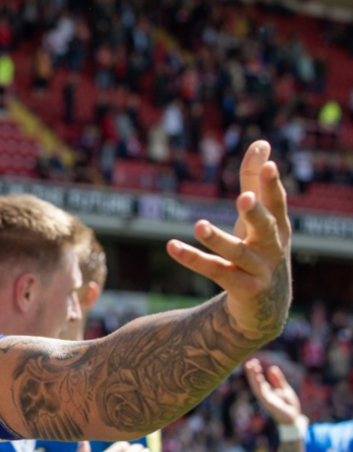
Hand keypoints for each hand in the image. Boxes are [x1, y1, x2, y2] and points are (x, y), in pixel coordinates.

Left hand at [167, 140, 291, 340]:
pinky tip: (172, 246)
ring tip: (199, 225)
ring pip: (237, 253)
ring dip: (218, 240)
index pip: (277, 202)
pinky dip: (194, 259)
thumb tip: (261, 144)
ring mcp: (259, 270)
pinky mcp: (243, 289)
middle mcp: (273, 247)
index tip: (268, 163)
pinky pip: (216, 271)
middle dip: (256, 213)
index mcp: (278, 227)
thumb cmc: (260, 250)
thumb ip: (256, 182)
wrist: (265, 308)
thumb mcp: (259, 218)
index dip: (272, 184)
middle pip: (266, 227)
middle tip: (243, 198)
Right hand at [245, 358, 301, 424]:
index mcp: (266, 391)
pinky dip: (258, 384)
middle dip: (251, 372)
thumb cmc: (288, 405)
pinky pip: (262, 392)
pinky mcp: (268, 403)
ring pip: (256, 386)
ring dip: (253, 376)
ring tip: (250, 366)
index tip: (254, 362)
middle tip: (249, 362)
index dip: (255, 371)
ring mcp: (265, 399)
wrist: (293, 418)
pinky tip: (257, 376)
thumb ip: (277, 379)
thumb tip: (272, 368)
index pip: (258, 379)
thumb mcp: (284, 389)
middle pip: (255, 382)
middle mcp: (263, 395)